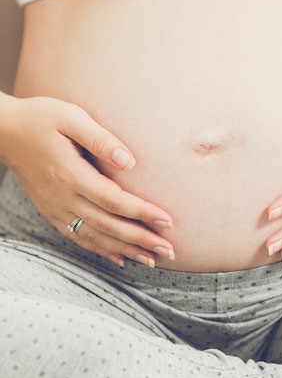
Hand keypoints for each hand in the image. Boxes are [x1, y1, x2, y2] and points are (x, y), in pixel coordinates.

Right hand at [3, 96, 174, 266]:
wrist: (5, 132)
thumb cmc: (41, 118)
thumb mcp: (70, 116)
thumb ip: (100, 139)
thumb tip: (129, 162)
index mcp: (71, 174)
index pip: (114, 201)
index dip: (142, 213)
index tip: (167, 222)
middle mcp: (63, 198)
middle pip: (108, 226)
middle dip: (141, 240)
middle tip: (169, 250)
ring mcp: (56, 208)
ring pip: (95, 237)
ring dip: (125, 250)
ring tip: (152, 260)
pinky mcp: (52, 212)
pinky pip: (78, 237)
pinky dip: (101, 250)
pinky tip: (120, 258)